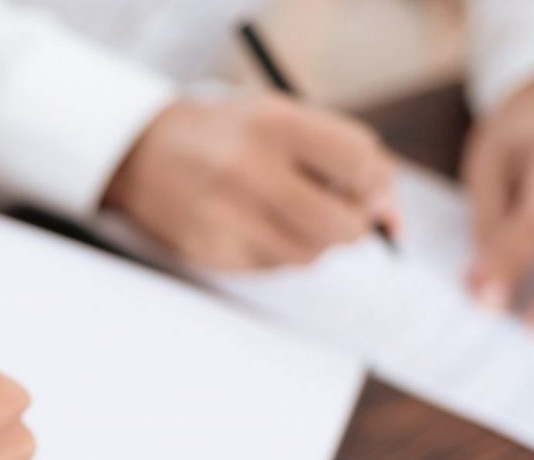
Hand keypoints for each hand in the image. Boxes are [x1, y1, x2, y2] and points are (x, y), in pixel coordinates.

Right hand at [103, 93, 397, 269]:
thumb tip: (393, 220)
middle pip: (341, 224)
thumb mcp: (284, 119)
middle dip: (354, 226)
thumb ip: (344, 155)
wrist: (140, 153)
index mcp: (274, 123)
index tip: (370, 191)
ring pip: (309, 254)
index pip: (358, 163)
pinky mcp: (211, 251)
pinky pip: (272, 267)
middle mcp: (249, 169)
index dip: (376, 184)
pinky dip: (277, 251)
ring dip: (314, 241)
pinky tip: (254, 226)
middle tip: (343, 215)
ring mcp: (226, 215)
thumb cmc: (231, 135)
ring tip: (289, 215)